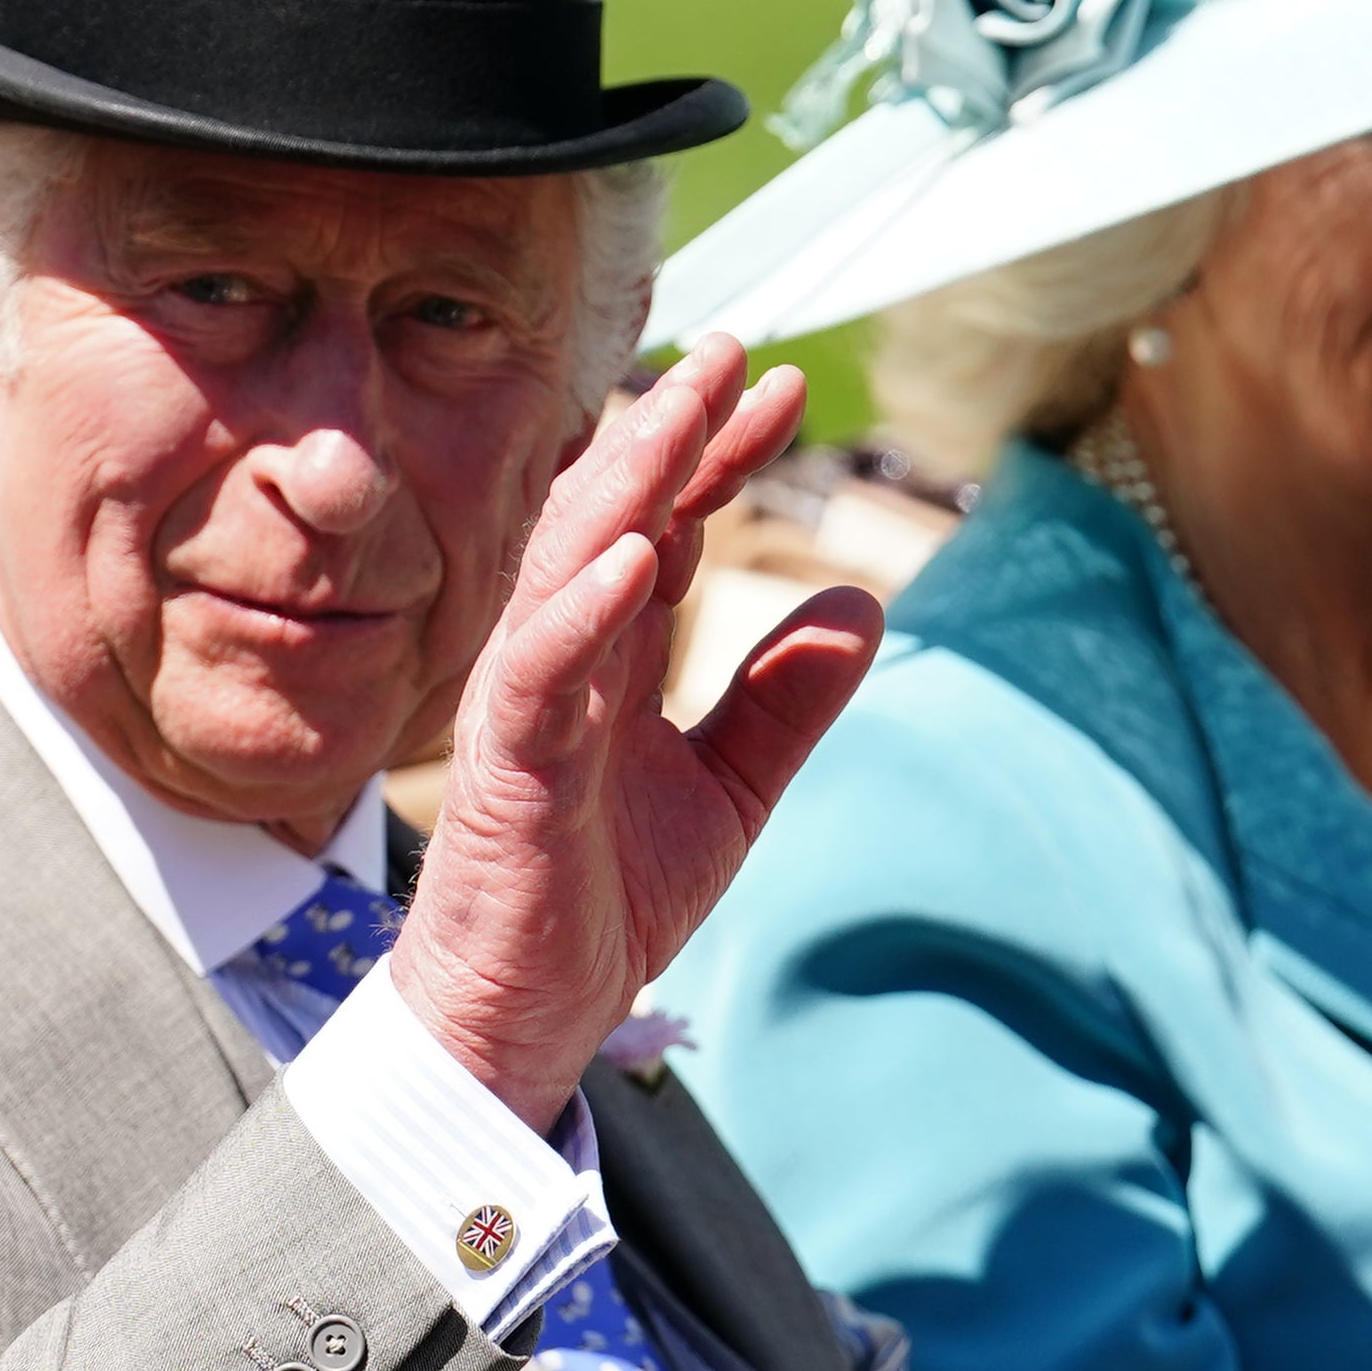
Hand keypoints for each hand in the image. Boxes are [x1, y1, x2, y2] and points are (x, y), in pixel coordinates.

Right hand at [388, 335, 879, 1121]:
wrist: (524, 1018)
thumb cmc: (601, 901)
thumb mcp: (730, 791)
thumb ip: (785, 700)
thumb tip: (863, 602)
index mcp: (610, 657)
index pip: (666, 524)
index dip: (719, 454)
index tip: (783, 391)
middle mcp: (561, 661)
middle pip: (613, 517)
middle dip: (671, 431)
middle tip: (731, 352)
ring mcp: (527, 706)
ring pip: (566, 567)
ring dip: (624, 487)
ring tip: (679, 413)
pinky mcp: (508, 770)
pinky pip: (539, 673)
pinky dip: (585, 611)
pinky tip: (639, 557)